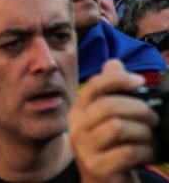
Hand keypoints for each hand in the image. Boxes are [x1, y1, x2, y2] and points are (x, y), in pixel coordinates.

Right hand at [68, 59, 156, 182]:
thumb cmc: (111, 149)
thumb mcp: (109, 119)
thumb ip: (111, 91)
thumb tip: (114, 63)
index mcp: (79, 111)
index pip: (94, 86)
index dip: (117, 80)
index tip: (140, 81)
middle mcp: (76, 128)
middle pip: (108, 106)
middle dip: (139, 110)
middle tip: (153, 119)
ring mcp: (84, 148)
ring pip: (118, 128)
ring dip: (143, 133)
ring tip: (150, 139)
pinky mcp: (97, 167)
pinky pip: (126, 152)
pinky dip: (145, 151)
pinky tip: (149, 153)